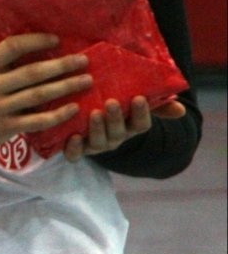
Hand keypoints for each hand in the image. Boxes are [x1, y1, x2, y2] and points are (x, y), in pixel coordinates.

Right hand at [0, 32, 90, 163]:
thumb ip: (3, 65)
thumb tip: (41, 50)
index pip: (11, 48)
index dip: (35, 41)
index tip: (56, 40)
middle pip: (32, 73)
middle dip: (61, 66)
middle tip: (83, 61)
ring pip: (39, 95)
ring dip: (66, 87)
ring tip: (86, 80)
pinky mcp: (6, 127)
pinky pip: (38, 120)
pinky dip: (58, 114)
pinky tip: (74, 108)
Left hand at [61, 95, 184, 161]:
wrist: (82, 117)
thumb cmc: (112, 108)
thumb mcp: (132, 103)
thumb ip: (155, 104)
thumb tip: (180, 109)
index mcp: (129, 128)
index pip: (141, 125)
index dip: (141, 113)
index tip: (138, 98)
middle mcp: (114, 138)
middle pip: (119, 134)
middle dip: (116, 119)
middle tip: (111, 102)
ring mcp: (95, 145)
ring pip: (99, 143)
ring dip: (97, 129)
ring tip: (93, 113)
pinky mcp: (75, 149)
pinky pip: (75, 156)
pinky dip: (73, 149)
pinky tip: (72, 136)